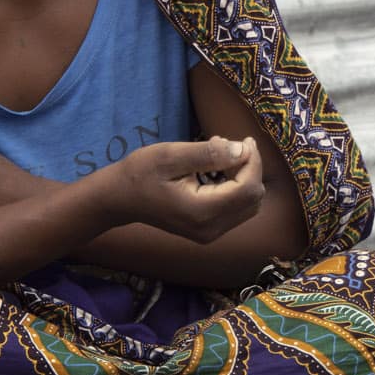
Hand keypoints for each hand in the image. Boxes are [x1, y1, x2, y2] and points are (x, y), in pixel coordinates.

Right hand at [106, 137, 263, 243]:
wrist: (120, 199)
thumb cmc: (140, 173)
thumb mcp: (171, 156)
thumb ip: (208, 153)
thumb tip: (242, 150)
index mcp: (201, 212)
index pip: (248, 188)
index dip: (253, 162)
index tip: (244, 140)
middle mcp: (210, 229)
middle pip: (253, 198)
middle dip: (250, 169)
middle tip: (231, 145)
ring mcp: (210, 233)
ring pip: (249, 204)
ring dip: (244, 177)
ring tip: (220, 157)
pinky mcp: (208, 231)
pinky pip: (237, 209)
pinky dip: (235, 187)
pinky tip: (217, 171)